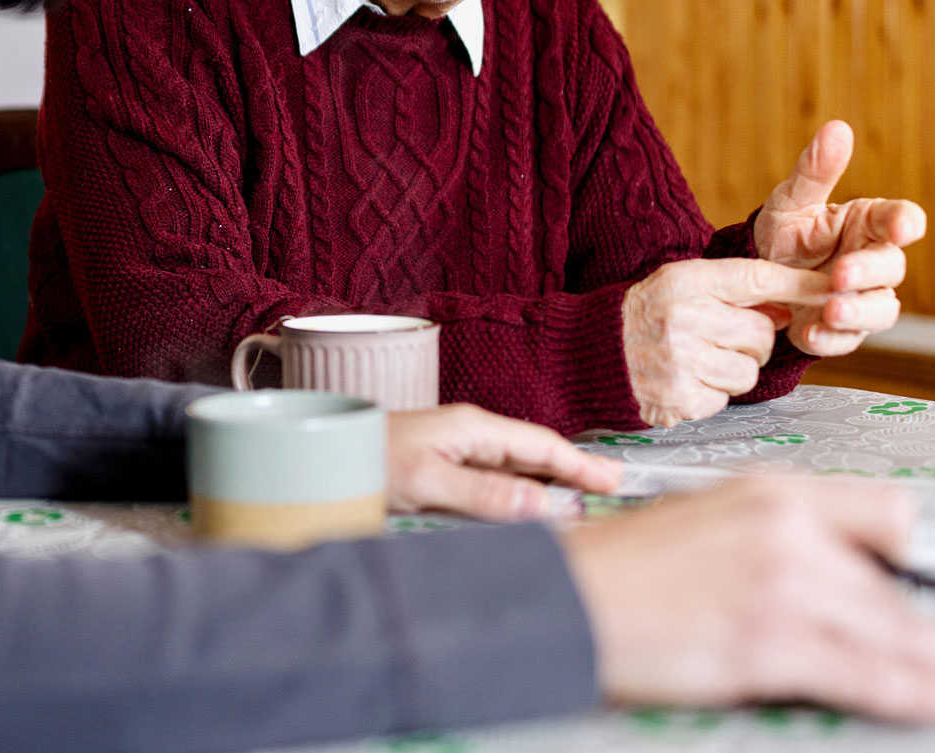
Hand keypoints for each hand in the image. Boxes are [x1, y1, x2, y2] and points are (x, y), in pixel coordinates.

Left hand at [386, 404, 622, 521]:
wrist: (323, 456)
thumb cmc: (368, 460)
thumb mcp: (428, 482)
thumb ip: (485, 493)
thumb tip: (542, 506)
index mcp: (472, 428)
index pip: (539, 445)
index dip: (578, 464)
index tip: (611, 481)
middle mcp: (469, 434)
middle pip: (533, 452)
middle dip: (572, 468)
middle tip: (611, 487)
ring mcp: (457, 449)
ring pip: (516, 464)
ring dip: (549, 479)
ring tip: (582, 495)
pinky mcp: (444, 466)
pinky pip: (495, 476)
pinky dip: (522, 487)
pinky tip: (530, 502)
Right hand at [558, 477, 934, 720]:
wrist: (566, 600)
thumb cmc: (627, 570)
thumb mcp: (712, 521)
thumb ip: (784, 540)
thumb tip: (848, 581)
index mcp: (775, 493)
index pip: (888, 514)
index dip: (931, 556)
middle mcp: (788, 531)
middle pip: (901, 586)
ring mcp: (782, 587)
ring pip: (898, 633)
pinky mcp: (771, 644)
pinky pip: (870, 673)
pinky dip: (925, 690)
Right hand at [622, 259, 835, 427]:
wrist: (590, 354)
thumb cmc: (645, 315)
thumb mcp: (681, 285)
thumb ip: (732, 290)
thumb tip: (788, 307)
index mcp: (686, 281)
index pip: (757, 278)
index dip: (800, 285)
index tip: (835, 288)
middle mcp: (684, 318)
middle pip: (760, 335)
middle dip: (751, 342)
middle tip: (720, 338)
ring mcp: (681, 361)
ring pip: (748, 372)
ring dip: (732, 371)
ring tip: (699, 360)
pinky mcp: (680, 398)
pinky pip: (725, 400)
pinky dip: (711, 394)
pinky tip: (685, 380)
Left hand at [753, 120, 926, 356]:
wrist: (756, 278)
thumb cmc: (785, 233)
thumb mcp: (792, 201)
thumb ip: (815, 170)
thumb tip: (837, 128)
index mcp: (868, 223)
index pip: (901, 219)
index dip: (905, 222)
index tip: (902, 227)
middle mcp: (873, 261)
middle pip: (891, 268)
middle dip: (868, 272)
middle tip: (839, 274)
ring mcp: (862, 298)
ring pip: (880, 309)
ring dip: (857, 312)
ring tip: (829, 310)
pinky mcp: (843, 330)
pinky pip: (848, 339)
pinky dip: (831, 339)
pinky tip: (809, 334)